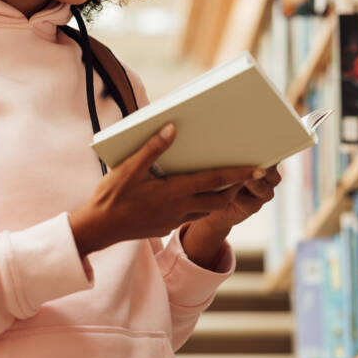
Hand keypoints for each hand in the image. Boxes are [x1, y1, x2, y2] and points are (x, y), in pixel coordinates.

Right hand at [68, 124, 263, 256]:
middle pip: (219, 201)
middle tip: (246, 176)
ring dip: (218, 198)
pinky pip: (188, 216)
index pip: (214, 181)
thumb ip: (153, 148)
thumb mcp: (129, 168)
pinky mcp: (164, 227)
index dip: (239, 175)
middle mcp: (179, 209)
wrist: (98, 229)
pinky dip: (197, 206)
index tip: (260, 169)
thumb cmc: (111, 197)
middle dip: (235, 188)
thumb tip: (173, 128)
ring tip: (223, 184)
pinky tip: (188, 195)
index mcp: (174, 192)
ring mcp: (172, 221)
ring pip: (205, 211)